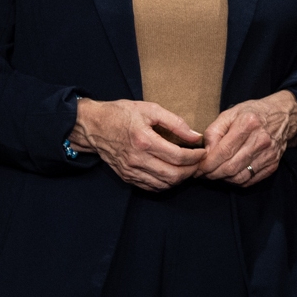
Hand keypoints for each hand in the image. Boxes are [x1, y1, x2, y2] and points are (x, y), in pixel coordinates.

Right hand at [74, 99, 206, 191]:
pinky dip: (165, 183)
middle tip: (198, 163)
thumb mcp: (150, 109)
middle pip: (173, 175)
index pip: (178, 157)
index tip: (203, 152)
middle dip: (191, 171)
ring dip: (179, 179)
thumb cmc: (121, 114)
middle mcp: (137, 159)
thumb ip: (175, 123)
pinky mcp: (126, 176)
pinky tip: (171, 173)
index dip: (195, 157)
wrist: (93, 125)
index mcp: (144, 141)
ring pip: (163, 184)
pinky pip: (150, 187)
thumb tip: (196, 136)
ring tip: (188, 168)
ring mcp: (131, 170)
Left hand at [201, 91, 296, 187]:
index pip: (222, 152)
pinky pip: (250, 180)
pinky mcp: (273, 164)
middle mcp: (260, 140)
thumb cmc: (253, 113)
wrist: (283, 115)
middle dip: (212, 174)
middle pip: (230, 167)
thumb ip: (214, 131)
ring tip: (215, 173)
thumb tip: (205, 153)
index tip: (198, 168)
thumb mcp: (230, 114)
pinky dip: (236, 181)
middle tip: (203, 173)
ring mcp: (269, 154)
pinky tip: (230, 174)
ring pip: (239, 177)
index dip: (206, 164)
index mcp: (248, 124)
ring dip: (223, 179)